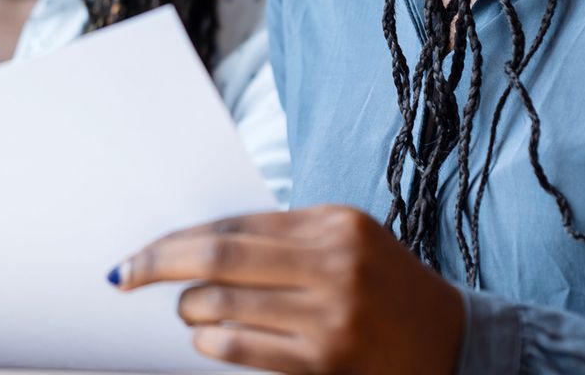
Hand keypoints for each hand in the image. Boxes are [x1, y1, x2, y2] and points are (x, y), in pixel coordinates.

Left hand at [113, 205, 465, 374]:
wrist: (458, 346)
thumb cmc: (387, 289)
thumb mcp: (347, 244)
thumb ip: (283, 239)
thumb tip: (195, 244)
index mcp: (335, 224)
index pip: (234, 224)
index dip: (179, 236)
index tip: (142, 249)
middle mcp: (335, 264)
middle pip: (219, 256)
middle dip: (161, 264)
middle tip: (126, 274)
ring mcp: (332, 315)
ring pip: (225, 303)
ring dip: (189, 308)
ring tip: (186, 311)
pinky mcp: (328, 361)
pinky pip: (245, 347)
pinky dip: (212, 341)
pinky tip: (204, 338)